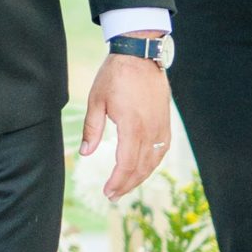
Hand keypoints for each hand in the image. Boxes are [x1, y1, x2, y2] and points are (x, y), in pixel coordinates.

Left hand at [80, 50, 171, 204]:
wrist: (140, 55)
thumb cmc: (115, 75)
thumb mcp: (96, 100)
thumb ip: (92, 129)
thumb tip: (86, 154)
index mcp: (132, 125)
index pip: (127, 163)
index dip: (118, 181)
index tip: (108, 191)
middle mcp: (150, 129)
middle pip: (141, 167)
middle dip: (127, 184)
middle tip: (113, 196)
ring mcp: (161, 126)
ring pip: (154, 161)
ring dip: (140, 177)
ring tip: (125, 186)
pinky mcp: (166, 122)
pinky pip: (162, 150)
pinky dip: (152, 163)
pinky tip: (142, 168)